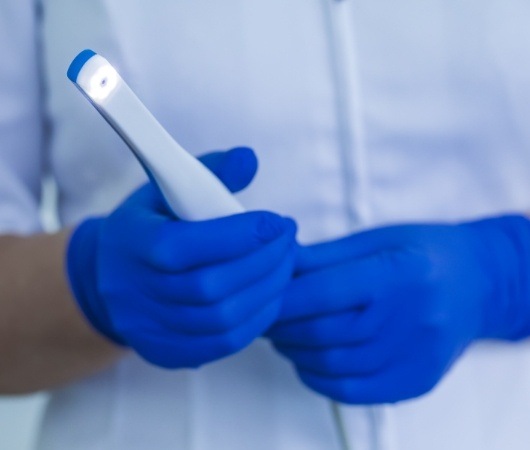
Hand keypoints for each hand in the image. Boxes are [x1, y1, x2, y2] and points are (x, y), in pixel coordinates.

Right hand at [67, 147, 297, 368]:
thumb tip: (249, 159)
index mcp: (131, 243)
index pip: (184, 246)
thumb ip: (210, 172)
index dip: (238, 236)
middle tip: (289, 240)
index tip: (276, 222)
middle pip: (209, 287)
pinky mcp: (166, 352)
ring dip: (267, 291)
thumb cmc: (150, 225)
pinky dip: (257, 319)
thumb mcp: (168, 188)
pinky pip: (222, 344)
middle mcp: (134, 292)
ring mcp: (149, 329)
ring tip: (286, 264)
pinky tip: (271, 294)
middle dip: (263, 262)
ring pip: (222, 320)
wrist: (111, 277)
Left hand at [268, 216, 529, 403]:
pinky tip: (308, 360)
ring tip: (282, 335)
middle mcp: (410, 318)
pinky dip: (318, 378)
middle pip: (323, 332)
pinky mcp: (415, 381)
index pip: (323, 293)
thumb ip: (323, 257)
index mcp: (397, 273)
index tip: (260, 296)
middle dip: (281, 326)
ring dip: (294, 352)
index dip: (282, 298)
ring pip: (332, 365)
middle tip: (264, 316)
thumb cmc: (423, 252)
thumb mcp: (375, 240)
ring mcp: (415, 356)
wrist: (476, 283)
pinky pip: (353, 392)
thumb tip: (276, 265)